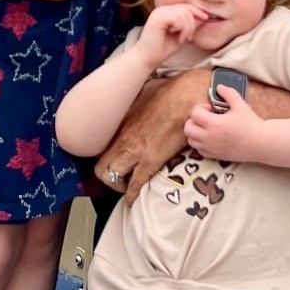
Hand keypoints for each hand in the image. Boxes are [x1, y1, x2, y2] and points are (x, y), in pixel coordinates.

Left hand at [95, 72, 208, 204]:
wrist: (189, 97)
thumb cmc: (172, 90)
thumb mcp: (146, 89)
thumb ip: (138, 99)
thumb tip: (141, 97)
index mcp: (121, 120)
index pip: (101, 143)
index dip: (105, 154)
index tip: (112, 157)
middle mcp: (122, 138)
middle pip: (100, 165)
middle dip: (107, 175)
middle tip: (118, 177)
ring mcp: (134, 151)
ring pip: (110, 176)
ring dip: (117, 184)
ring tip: (126, 187)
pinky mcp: (150, 162)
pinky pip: (135, 185)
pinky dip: (133, 195)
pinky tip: (134, 200)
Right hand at [136, 4, 208, 68]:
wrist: (148, 59)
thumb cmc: (163, 48)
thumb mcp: (181, 34)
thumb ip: (190, 25)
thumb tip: (204, 16)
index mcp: (166, 12)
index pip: (185, 6)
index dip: (197, 11)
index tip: (205, 18)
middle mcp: (161, 9)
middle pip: (186, 9)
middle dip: (192, 25)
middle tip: (188, 38)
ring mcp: (158, 13)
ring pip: (183, 13)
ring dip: (187, 29)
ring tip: (182, 39)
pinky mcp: (156, 18)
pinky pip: (176, 17)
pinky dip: (181, 29)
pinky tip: (178, 38)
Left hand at [184, 85, 265, 161]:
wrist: (260, 143)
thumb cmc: (251, 123)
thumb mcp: (240, 105)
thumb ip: (228, 93)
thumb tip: (219, 87)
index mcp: (215, 123)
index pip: (194, 114)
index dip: (200, 108)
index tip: (210, 109)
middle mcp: (209, 137)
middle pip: (188, 128)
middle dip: (194, 120)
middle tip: (206, 118)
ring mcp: (211, 148)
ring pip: (191, 140)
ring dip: (195, 132)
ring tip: (207, 128)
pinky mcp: (214, 155)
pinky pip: (198, 150)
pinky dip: (200, 143)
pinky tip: (211, 138)